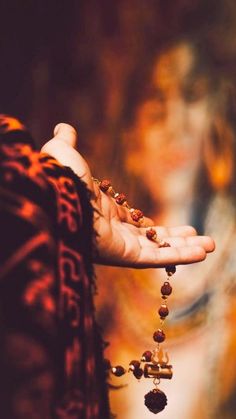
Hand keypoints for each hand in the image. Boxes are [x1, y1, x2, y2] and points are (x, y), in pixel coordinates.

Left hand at [41, 123, 214, 267]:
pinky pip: (157, 258)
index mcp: (102, 213)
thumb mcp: (65, 153)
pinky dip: (181, 256)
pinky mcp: (124, 256)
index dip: (151, 227)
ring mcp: (119, 246)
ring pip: (159, 251)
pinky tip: (203, 253)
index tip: (164, 227)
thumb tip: (64, 127)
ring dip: (185, 249)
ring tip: (210, 246)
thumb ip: (68, 143)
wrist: (55, 194)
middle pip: (150, 240)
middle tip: (199, 239)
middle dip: (176, 240)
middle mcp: (112, 233)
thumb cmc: (58, 175)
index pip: (132, 224)